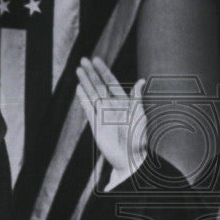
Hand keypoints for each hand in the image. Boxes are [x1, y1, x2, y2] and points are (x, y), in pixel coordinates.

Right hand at [75, 57, 146, 180]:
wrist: (128, 159)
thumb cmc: (137, 139)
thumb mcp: (138, 116)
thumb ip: (136, 99)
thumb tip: (141, 81)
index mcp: (124, 103)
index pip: (111, 82)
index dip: (103, 71)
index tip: (96, 60)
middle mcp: (113, 107)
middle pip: (99, 86)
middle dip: (91, 73)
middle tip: (82, 60)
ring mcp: (103, 115)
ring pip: (92, 95)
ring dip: (85, 83)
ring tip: (78, 70)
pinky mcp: (96, 125)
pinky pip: (88, 109)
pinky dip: (83, 99)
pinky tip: (79, 89)